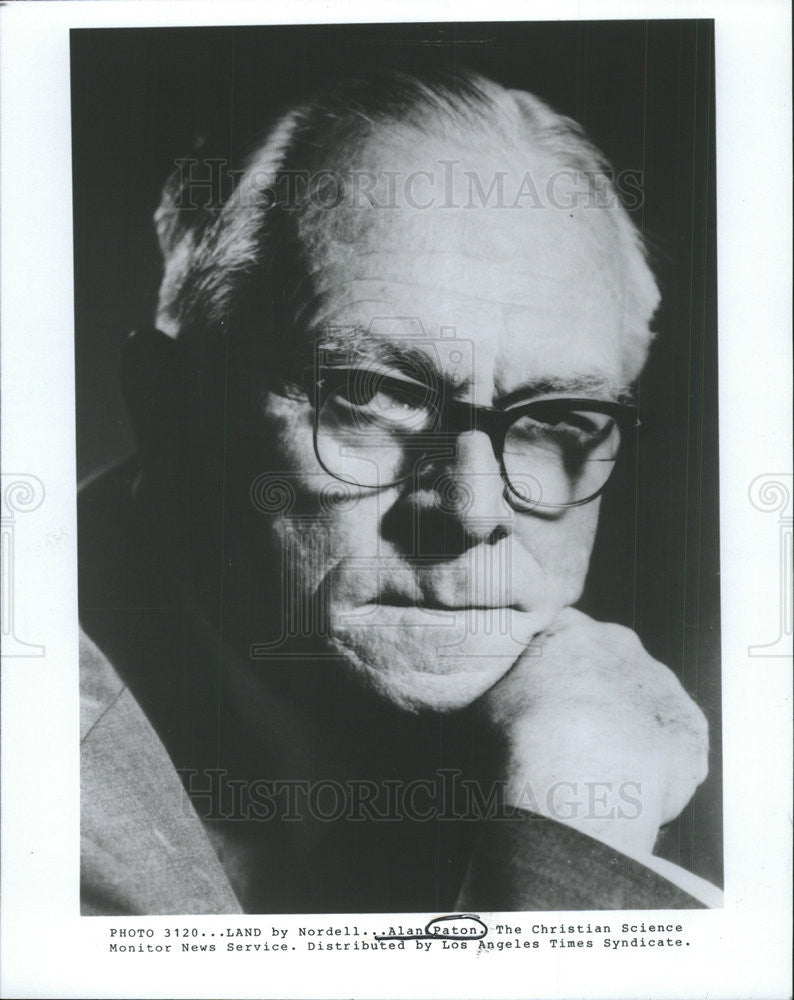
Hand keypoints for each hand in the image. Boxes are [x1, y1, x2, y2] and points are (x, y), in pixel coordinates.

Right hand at [473, 607, 708, 857]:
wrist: (571, 781)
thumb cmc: (517, 737)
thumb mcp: (486, 698)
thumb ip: (503, 685)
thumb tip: (500, 693)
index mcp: (569, 628)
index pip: (561, 641)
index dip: (551, 676)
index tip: (541, 705)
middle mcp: (621, 643)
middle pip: (609, 669)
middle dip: (596, 699)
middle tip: (570, 739)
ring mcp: (662, 684)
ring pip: (644, 707)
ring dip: (628, 733)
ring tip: (600, 775)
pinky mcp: (690, 729)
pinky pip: (673, 750)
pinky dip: (657, 770)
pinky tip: (630, 792)